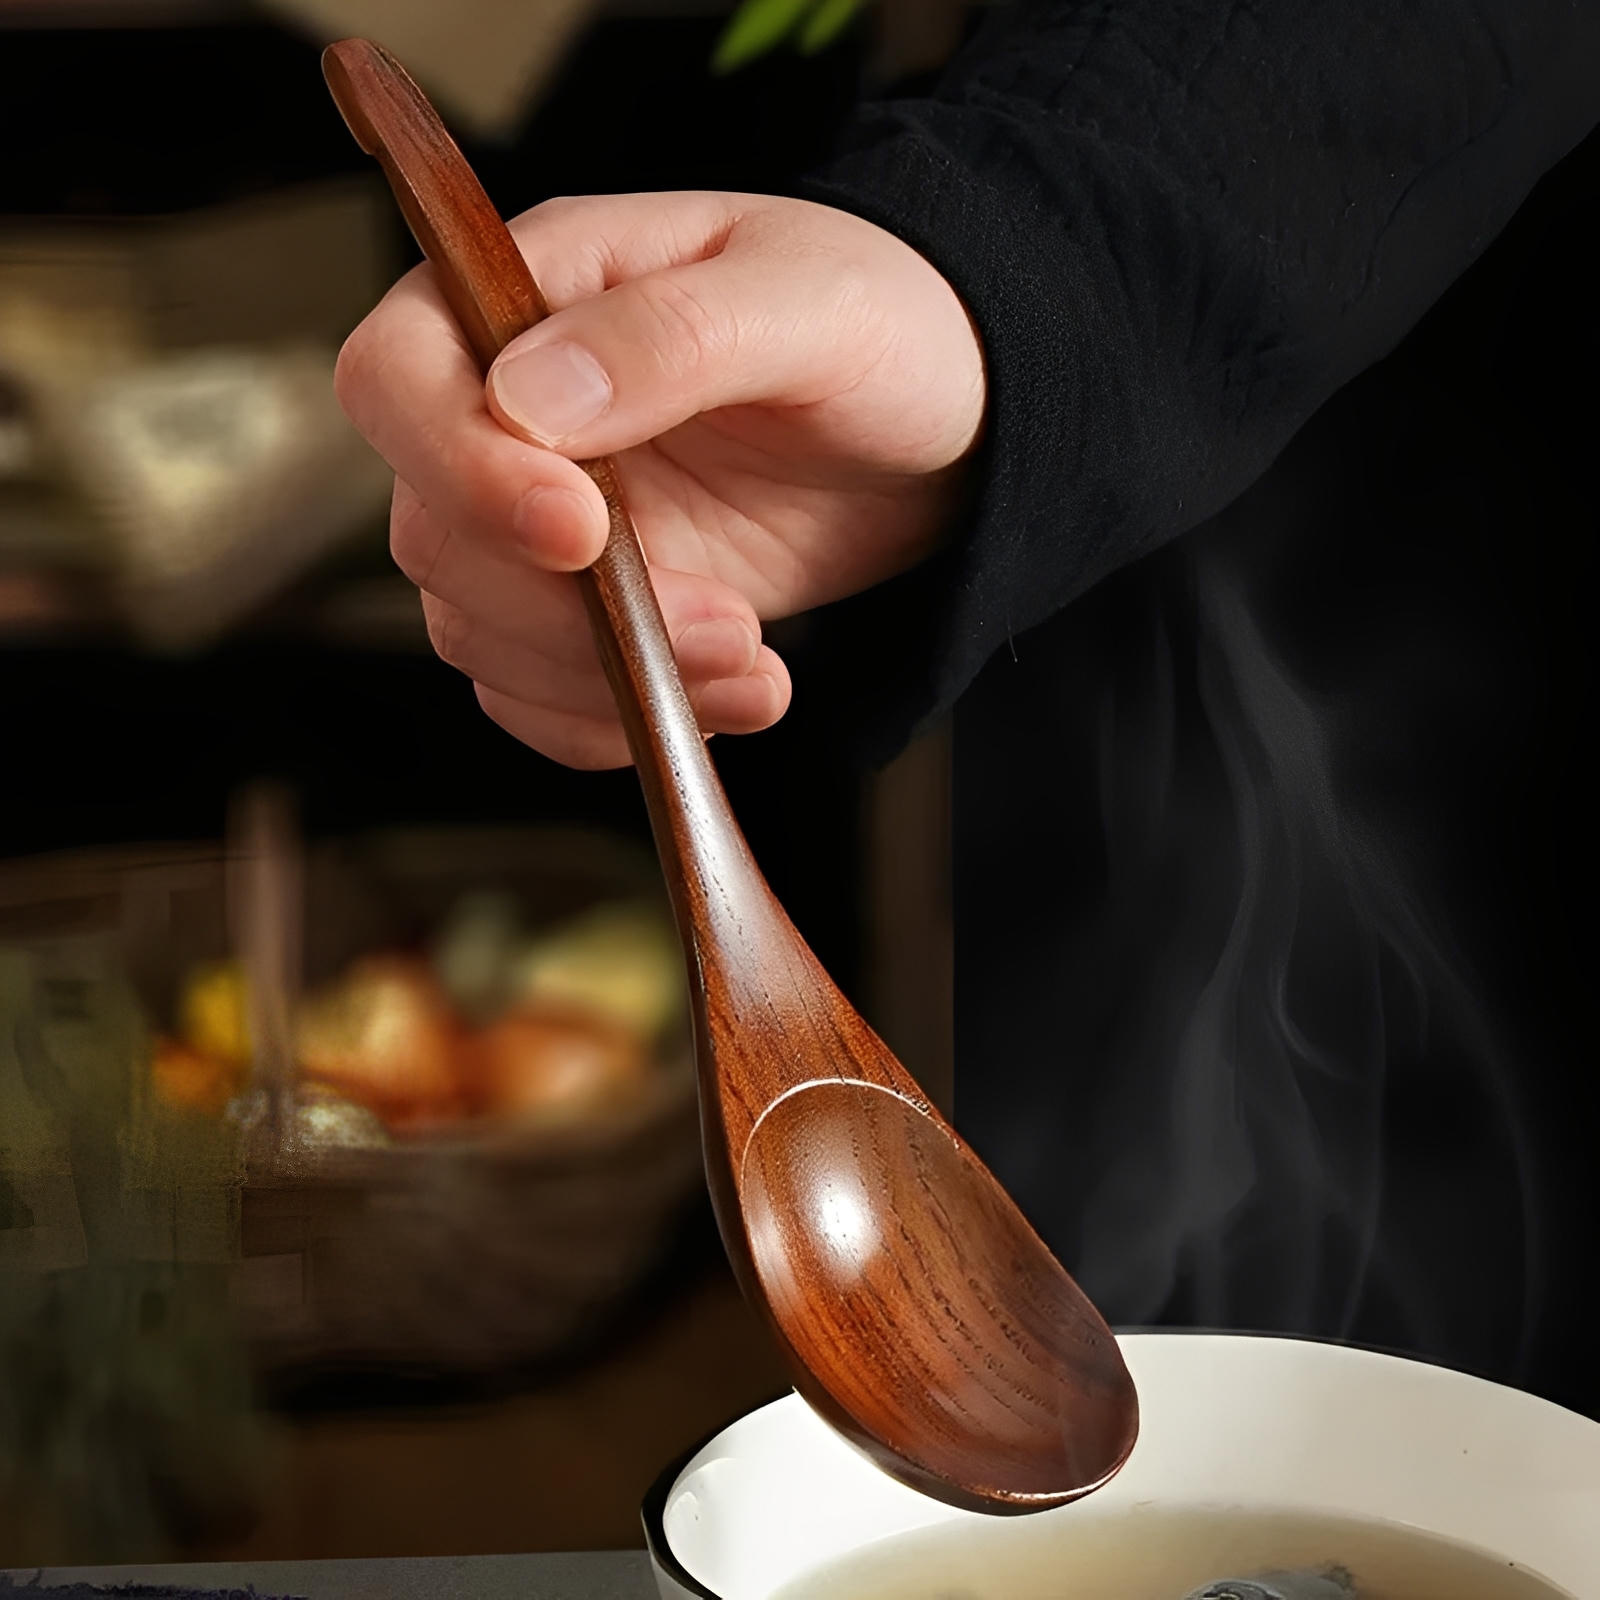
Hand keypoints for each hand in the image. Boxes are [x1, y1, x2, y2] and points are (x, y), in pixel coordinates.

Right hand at [335, 190, 984, 767]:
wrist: (953, 430)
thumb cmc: (892, 327)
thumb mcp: (808, 305)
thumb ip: (669, 339)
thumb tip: (527, 398)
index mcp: (539, 293)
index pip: (398, 376)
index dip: (459, 468)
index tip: (581, 531)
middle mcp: (514, 411)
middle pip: (433, 536)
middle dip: (571, 611)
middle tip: (727, 623)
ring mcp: (545, 519)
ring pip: (480, 633)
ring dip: (609, 678)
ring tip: (755, 666)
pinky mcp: (589, 606)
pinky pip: (538, 694)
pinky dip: (617, 721)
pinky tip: (731, 695)